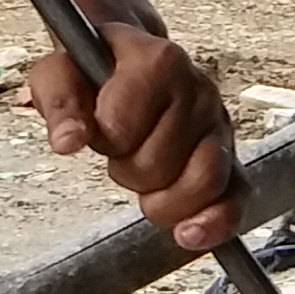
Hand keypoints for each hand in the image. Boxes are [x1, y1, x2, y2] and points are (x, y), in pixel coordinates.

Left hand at [29, 25, 237, 252]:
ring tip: (147, 181)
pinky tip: (189, 232)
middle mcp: (198, 91)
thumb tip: (68, 140)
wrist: (130, 61)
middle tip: (123, 149)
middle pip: (158, 165)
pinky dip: (214, 221)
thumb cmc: (97, 70)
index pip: (122, 130)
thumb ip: (60, 100)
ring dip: (163, 199)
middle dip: (129, 170)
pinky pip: (235, 196)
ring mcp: (218, 125)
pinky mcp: (230, 156)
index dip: (102, 138)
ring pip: (202, 185)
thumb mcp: (61, 72)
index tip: (99, 125)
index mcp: (158, 63)